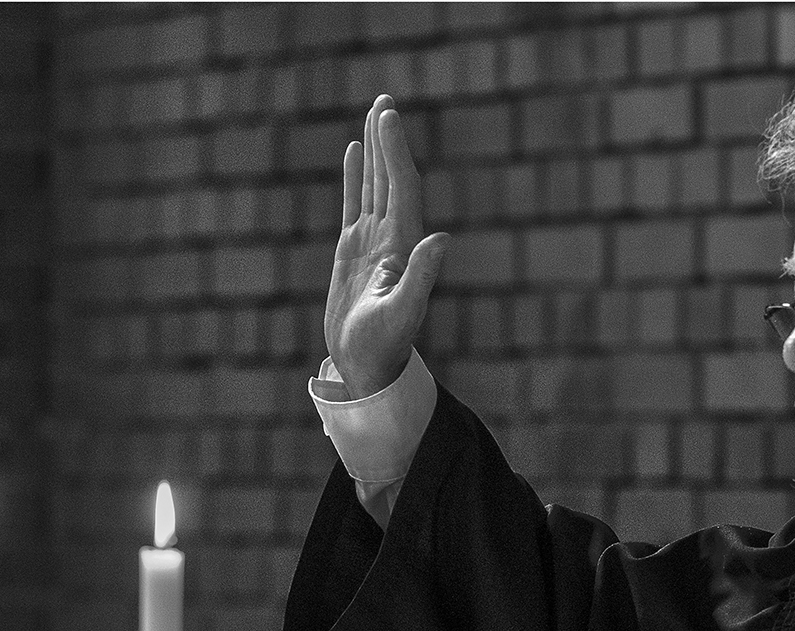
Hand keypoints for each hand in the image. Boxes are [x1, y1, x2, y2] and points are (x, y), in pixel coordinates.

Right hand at [325, 94, 448, 398]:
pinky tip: (355, 152)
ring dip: (376, 151)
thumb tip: (441, 239)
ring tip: (374, 114)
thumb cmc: (383, 347)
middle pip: (391, 178)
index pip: (402, 188)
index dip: (396, 152)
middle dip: (389, 140)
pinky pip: (354, 203)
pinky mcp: (353, 251)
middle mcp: (392, 238)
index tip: (388, 118)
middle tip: (385, 99)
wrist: (367, 367)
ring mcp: (372, 242)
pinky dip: (355, 177)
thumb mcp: (402, 313)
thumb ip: (422, 276)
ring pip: (374, 186)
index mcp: (403, 246)